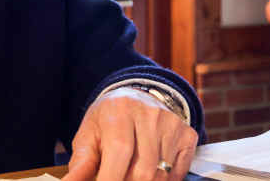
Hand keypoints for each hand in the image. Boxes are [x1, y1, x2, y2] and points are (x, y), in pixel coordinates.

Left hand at [62, 88, 198, 180]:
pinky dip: (163, 180)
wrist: (138, 97)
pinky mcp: (188, 135)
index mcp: (119, 110)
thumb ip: (81, 163)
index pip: (120, 151)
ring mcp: (172, 124)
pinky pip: (178, 173)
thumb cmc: (108, 120)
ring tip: (129, 175)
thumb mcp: (89, 135)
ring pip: (161, 175)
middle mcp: (150, 114)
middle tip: (116, 178)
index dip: (111, 178)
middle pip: (143, 170)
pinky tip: (150, 172)